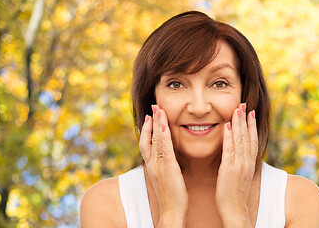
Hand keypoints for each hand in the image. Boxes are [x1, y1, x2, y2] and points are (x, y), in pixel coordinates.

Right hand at [139, 105, 187, 226]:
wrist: (171, 211)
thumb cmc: (172, 197)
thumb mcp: (166, 179)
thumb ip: (165, 167)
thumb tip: (168, 160)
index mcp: (152, 166)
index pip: (147, 144)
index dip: (147, 130)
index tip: (150, 117)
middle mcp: (152, 163)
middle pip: (148, 138)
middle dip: (150, 121)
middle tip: (153, 106)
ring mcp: (158, 165)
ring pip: (155, 140)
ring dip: (156, 123)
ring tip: (158, 109)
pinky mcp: (167, 167)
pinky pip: (164, 147)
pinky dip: (163, 134)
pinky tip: (164, 123)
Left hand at [216, 103, 257, 227]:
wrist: (234, 210)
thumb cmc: (234, 194)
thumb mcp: (240, 175)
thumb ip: (239, 162)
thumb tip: (237, 152)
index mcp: (249, 163)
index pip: (253, 140)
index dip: (252, 125)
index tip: (250, 112)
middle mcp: (246, 162)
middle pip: (248, 136)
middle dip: (246, 119)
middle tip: (244, 103)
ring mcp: (239, 165)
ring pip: (240, 140)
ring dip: (238, 123)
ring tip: (237, 109)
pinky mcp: (229, 169)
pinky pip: (229, 150)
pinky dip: (228, 137)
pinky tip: (226, 126)